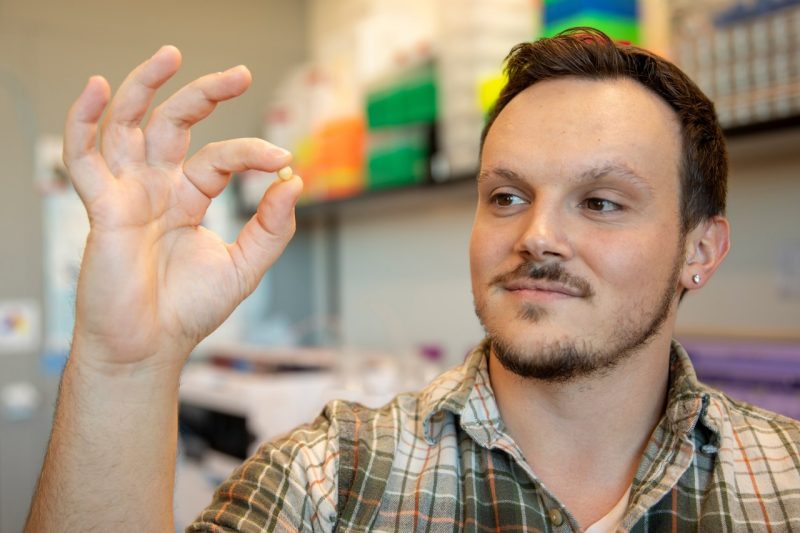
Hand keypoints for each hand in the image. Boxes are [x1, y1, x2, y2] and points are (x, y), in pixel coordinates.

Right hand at [64, 46, 301, 373]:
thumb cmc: (188, 311)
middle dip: (203, 93)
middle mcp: (157, 188)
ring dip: (143, 86)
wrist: (149, 348)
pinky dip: (82, 121)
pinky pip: (83, 157)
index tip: (282, 157)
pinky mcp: (102, 208)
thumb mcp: (244, 266)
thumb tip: (295, 181)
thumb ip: (272, 227)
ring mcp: (128, 193)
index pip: (220, 157)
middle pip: (173, 123)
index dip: (251, 152)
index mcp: (189, 197)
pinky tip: (95, 88)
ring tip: (170, 55)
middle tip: (240, 74)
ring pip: (127, 125)